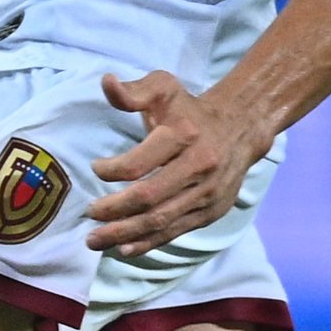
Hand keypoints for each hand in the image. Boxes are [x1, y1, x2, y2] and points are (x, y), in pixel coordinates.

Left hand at [87, 71, 272, 256]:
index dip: (112, 170)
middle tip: (89, 213)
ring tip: (95, 240)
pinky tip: (123, 249)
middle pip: (149, 197)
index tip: (94, 169)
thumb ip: (133, 91)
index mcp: (184, 135)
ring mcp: (207, 192)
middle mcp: (199, 166)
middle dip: (113, 210)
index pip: (140, 163)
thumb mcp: (164, 88)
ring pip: (161, 220)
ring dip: (124, 234)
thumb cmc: (190, 109)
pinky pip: (176, 231)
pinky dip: (148, 242)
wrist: (242, 128)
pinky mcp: (211, 211)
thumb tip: (106, 82)